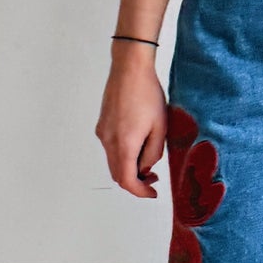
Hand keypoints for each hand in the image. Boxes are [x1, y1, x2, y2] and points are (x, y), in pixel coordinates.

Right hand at [95, 50, 167, 199]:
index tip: (152, 193)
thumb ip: (153, 153)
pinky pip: (111, 148)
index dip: (140, 192)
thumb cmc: (148, 94)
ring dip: (129, 167)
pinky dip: (123, 155)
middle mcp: (109, 141)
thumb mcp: (160, 127)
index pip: (127, 180)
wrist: (130, 69)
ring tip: (148, 160)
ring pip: (113, 161)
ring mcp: (103, 133)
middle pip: (117, 174)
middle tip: (153, 178)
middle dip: (135, 181)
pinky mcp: (102, 125)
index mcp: (124, 144)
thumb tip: (146, 167)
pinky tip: (138, 144)